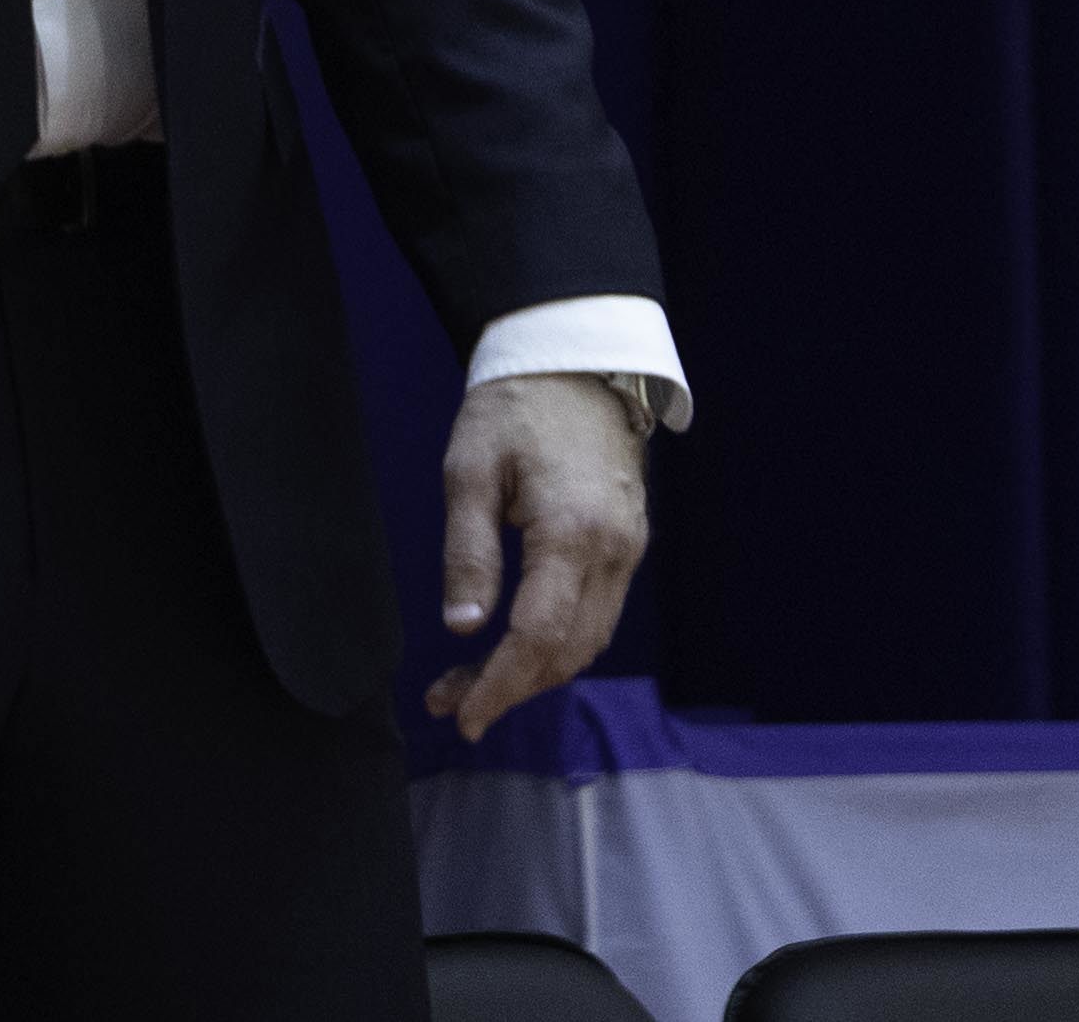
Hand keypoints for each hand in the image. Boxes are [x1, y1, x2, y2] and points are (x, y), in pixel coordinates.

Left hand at [427, 371, 650, 739]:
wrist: (575, 365)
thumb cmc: (512, 409)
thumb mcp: (469, 471)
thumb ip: (468, 552)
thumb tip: (462, 627)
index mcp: (574, 532)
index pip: (540, 634)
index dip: (501, 683)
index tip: (464, 715)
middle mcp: (614, 552)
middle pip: (568, 650)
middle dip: (510, 687)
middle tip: (450, 703)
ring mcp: (628, 551)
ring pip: (587, 641)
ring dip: (533, 673)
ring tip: (470, 684)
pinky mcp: (627, 546)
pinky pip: (596, 615)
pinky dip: (556, 644)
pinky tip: (512, 649)